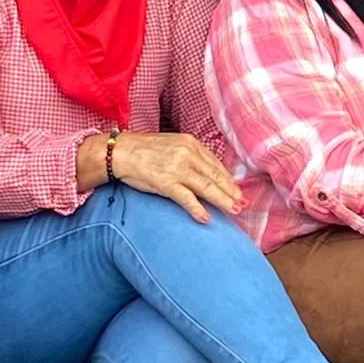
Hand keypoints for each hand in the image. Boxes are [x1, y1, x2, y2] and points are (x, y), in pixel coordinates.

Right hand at [102, 130, 243, 222]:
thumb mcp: (174, 145)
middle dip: (231, 192)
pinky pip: (186, 198)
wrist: (120, 152)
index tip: (237, 192)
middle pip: (215, 177)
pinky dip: (197, 209)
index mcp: (191, 144)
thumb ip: (191, 155)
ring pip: (207, 187)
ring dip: (222, 201)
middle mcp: (188, 154)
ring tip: (233, 211)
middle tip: (242, 204)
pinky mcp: (165, 183)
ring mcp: (177, 169)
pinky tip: (205, 218)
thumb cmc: (145, 149)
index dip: (228, 180)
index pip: (216, 165)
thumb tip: (208, 172)